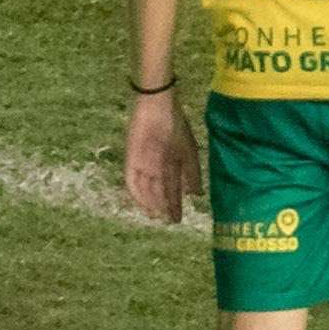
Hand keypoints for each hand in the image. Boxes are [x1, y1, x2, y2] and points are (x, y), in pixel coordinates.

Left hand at [123, 90, 201, 221]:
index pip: (173, 190)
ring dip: (150, 203)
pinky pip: (131, 180)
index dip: (175, 205)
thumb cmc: (177, 126)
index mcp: (171, 165)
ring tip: (156, 215)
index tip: (178, 221)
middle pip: (158, 192)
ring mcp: (143, 164)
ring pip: (145, 189)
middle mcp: (157, 168)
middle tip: (166, 222)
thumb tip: (197, 195)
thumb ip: (192, 173)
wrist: (159, 107)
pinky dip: (137, 193)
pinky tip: (143, 203)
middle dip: (162, 207)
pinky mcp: (131, 159)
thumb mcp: (189, 151)